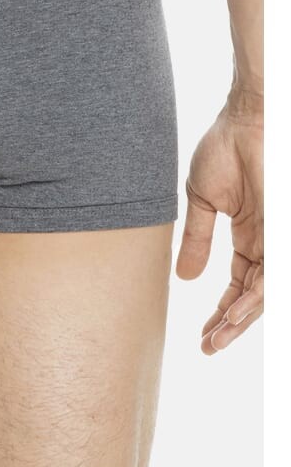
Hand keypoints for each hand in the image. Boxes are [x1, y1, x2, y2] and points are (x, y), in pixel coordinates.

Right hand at [176, 88, 262, 353]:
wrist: (245, 120)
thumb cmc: (223, 148)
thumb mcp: (202, 201)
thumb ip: (197, 240)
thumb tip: (186, 278)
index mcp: (248, 235)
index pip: (238, 284)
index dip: (222, 311)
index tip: (204, 334)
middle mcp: (266, 243)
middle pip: (252, 297)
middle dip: (230, 324)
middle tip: (209, 346)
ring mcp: (275, 239)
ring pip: (263, 294)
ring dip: (240, 319)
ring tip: (217, 338)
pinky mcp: (279, 233)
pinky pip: (271, 276)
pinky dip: (254, 298)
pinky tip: (234, 313)